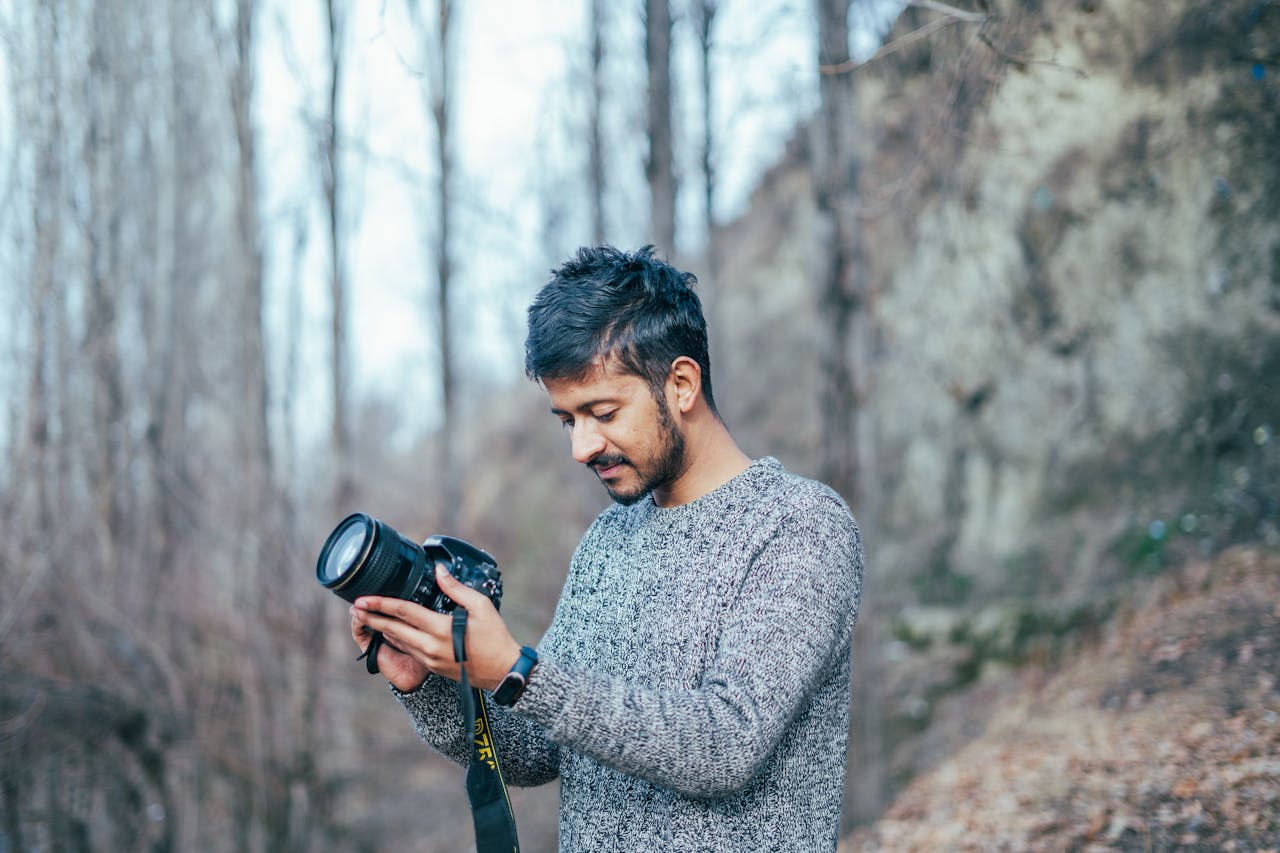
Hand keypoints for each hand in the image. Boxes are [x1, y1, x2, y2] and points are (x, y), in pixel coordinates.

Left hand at [351, 564, 522, 692]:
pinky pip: (409, 650)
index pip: (403, 613)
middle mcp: (430, 647)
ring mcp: (429, 659)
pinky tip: (390, 633)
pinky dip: (396, 640)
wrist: (503, 672)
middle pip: (393, 629)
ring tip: (367, 618)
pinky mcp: (432, 667)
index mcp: (441, 629)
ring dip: (381, 629)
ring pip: (398, 642)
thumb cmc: (495, 638)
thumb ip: (456, 588)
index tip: (363, 599)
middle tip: (355, 608)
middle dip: (372, 617)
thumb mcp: (481, 606)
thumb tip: (439, 571)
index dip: (381, 604)